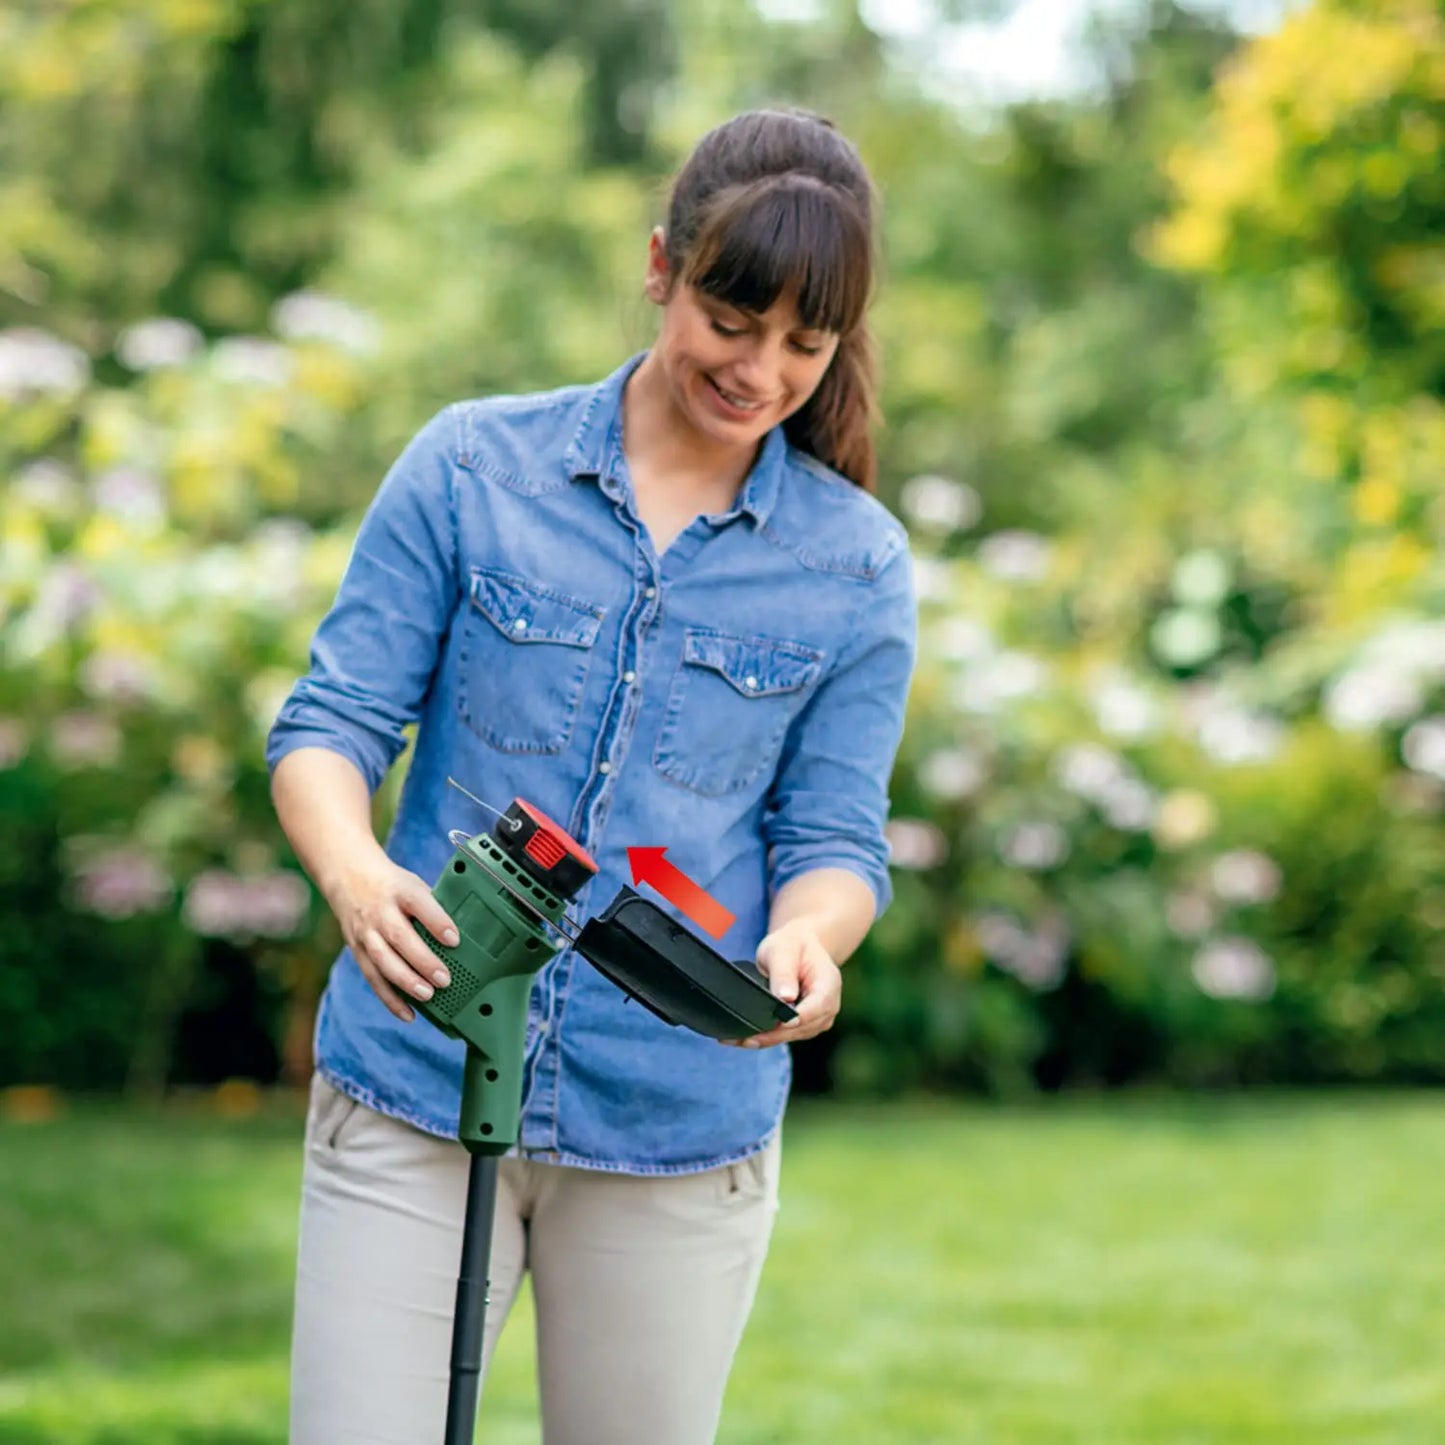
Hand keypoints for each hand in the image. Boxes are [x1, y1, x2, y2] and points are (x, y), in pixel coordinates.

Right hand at [327, 853, 459, 1021]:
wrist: (349, 877)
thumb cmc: (393, 886)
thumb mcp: (414, 885)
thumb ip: (434, 908)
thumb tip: (466, 933)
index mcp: (400, 891)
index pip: (419, 905)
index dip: (437, 922)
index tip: (455, 939)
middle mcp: (380, 912)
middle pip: (399, 937)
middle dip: (422, 961)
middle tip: (444, 979)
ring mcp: (366, 932)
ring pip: (383, 960)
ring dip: (406, 982)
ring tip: (428, 996)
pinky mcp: (357, 950)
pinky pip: (373, 978)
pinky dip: (390, 999)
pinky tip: (408, 1013)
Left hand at [726, 920, 842, 1048]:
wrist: (798, 947)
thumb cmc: (792, 945)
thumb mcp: (783, 951)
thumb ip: (783, 974)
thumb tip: (785, 998)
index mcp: (829, 984)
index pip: (817, 1007)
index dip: (796, 1018)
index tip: (777, 1023)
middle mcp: (827, 1006)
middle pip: (802, 1027)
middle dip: (773, 1034)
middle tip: (744, 1038)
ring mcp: (817, 1019)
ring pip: (792, 1036)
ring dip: (766, 1039)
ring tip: (738, 1040)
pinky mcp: (803, 1025)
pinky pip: (785, 1035)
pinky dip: (766, 1037)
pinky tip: (744, 1039)